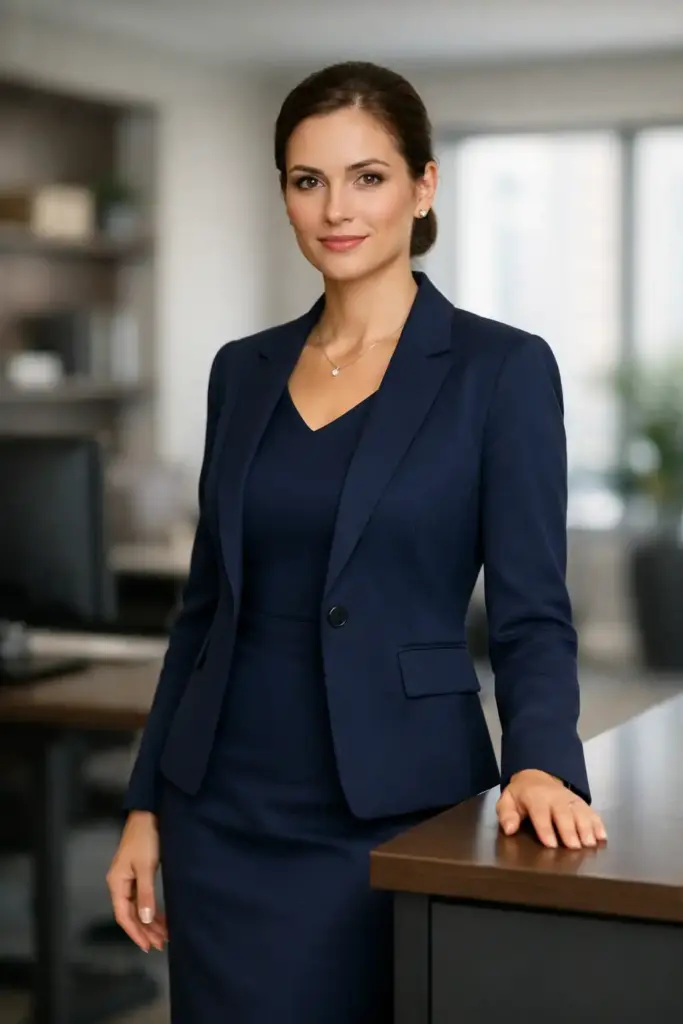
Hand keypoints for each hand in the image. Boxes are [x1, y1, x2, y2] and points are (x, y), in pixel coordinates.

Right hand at [106, 811, 166, 951]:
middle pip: (130, 914)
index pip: (123, 916)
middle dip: (145, 930)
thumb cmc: (146, 839)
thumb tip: (145, 920)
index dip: (135, 933)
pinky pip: (142, 897)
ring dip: (149, 921)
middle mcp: (119, 883)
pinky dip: (151, 908)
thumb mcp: (146, 867)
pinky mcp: (137, 873)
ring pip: (137, 907)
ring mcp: (128, 878)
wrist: (148, 814)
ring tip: (164, 935)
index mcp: (117, 883)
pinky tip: (160, 917)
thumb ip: (145, 894)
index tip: (148, 946)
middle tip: (161, 944)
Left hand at [496, 769, 607, 849]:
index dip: (545, 828)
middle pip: (564, 813)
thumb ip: (506, 815)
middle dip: (569, 830)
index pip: (540, 813)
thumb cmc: (522, 795)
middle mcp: (555, 797)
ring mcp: (570, 798)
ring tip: (590, 844)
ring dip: (586, 828)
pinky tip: (602, 836)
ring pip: (580, 812)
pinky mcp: (581, 802)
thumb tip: (509, 829)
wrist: (537, 776)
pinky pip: (591, 811)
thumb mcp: (507, 801)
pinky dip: (598, 823)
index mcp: (535, 797)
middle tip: (574, 847)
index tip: (551, 844)